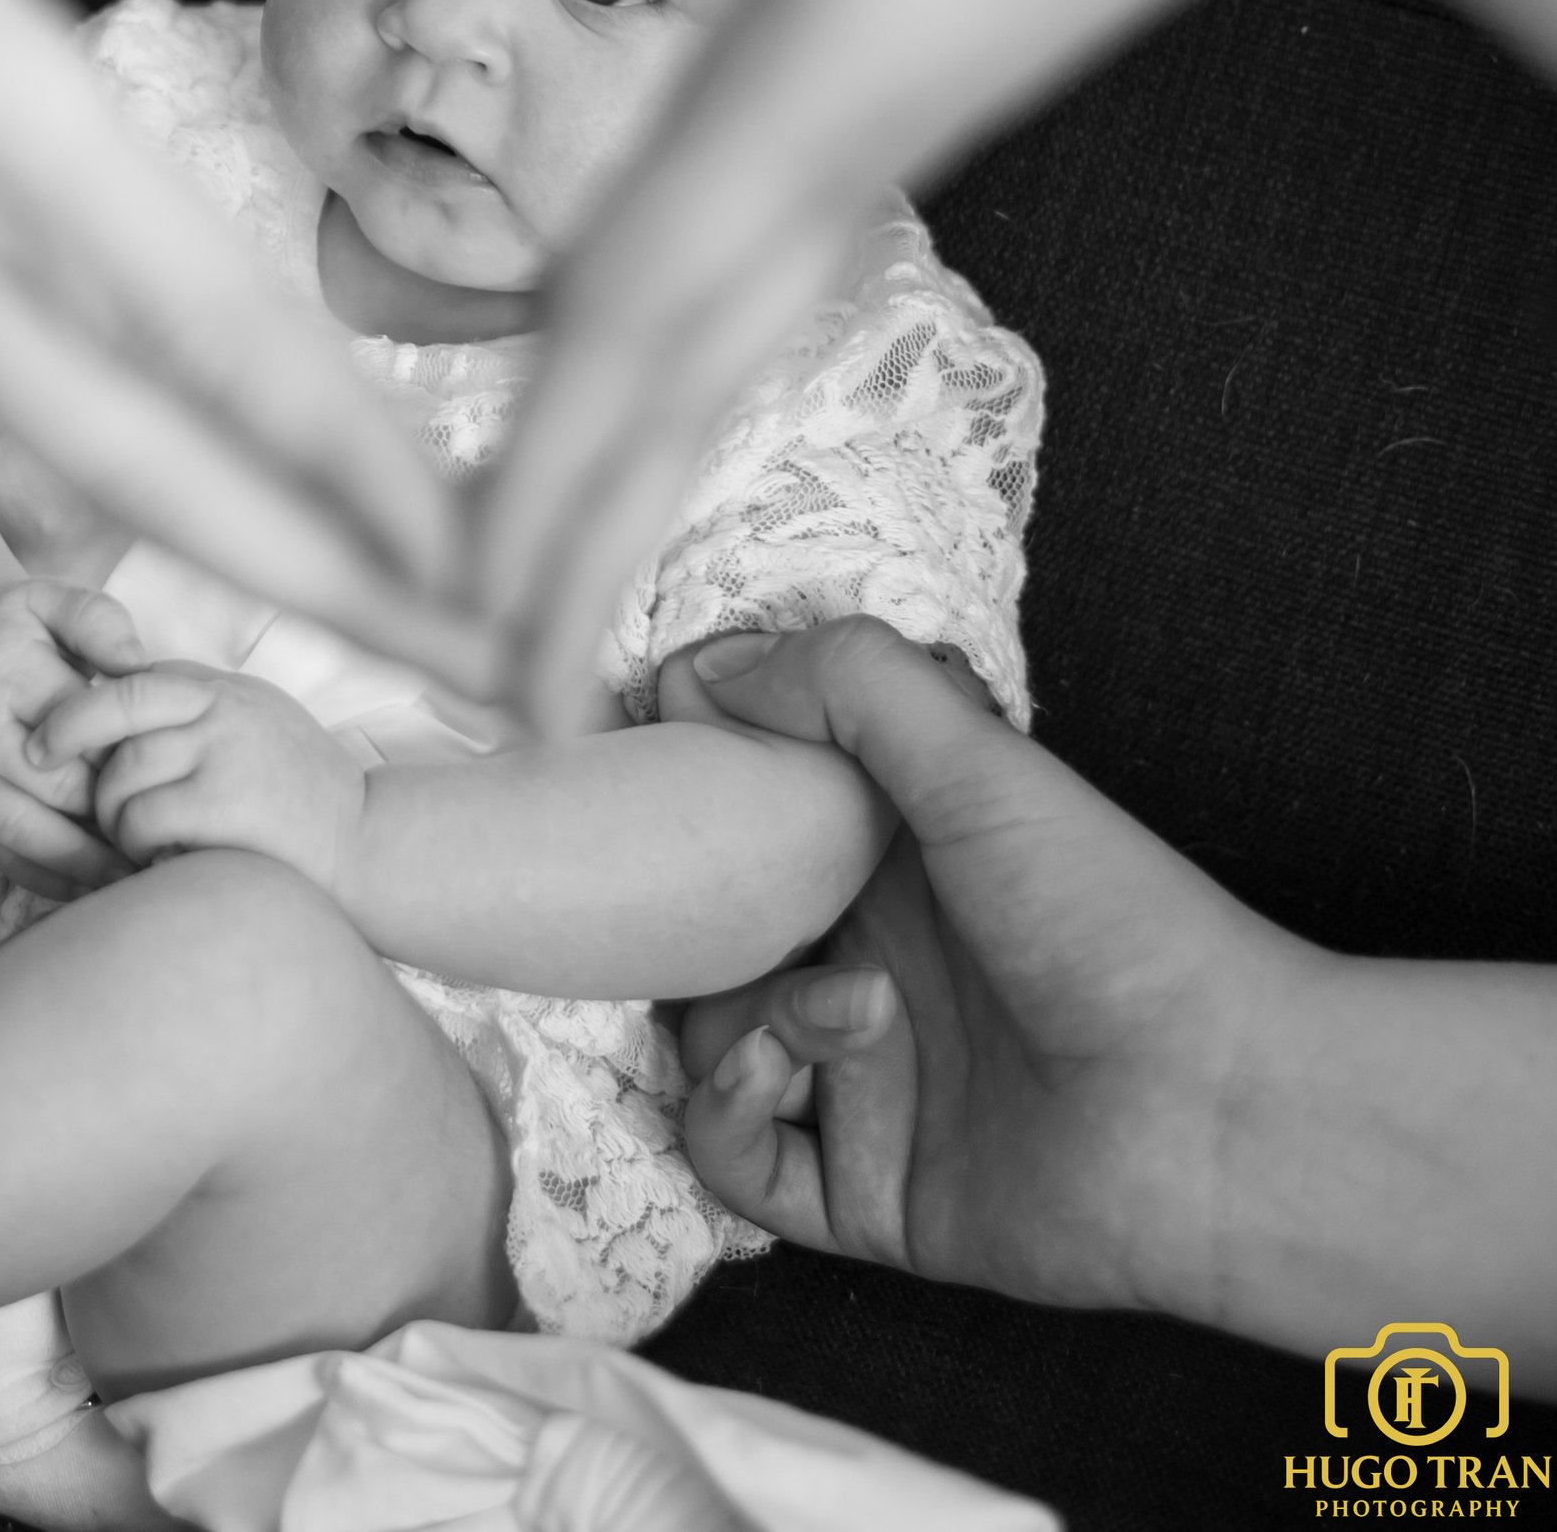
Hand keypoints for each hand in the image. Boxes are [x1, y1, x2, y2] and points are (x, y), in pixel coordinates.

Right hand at [0, 0, 475, 688]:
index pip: (197, 320)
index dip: (357, 453)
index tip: (499, 560)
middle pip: (161, 469)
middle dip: (343, 582)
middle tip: (515, 672)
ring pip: (89, 473)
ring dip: (261, 563)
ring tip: (416, 628)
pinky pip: (10, 428)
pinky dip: (144, 493)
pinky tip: (232, 509)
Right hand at [0, 579, 149, 899]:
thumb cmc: (20, 630)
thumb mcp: (54, 600)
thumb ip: (99, 622)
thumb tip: (138, 665)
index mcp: (0, 675)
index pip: (76, 726)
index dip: (128, 753)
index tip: (175, 773)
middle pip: (54, 789)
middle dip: (115, 816)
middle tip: (173, 838)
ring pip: (26, 837)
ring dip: (86, 866)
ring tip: (143, 879)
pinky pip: (4, 859)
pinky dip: (53, 881)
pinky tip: (99, 888)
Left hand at [34, 663, 366, 887]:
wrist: (371, 843)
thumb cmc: (308, 795)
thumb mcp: (260, 724)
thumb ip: (204, 713)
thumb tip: (130, 706)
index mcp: (225, 688)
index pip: (133, 679)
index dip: (84, 708)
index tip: (52, 738)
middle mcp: (222, 708)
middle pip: (115, 709)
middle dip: (70, 741)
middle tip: (43, 767)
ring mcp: (224, 752)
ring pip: (122, 773)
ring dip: (112, 815)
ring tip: (134, 843)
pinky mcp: (224, 804)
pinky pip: (144, 818)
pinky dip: (136, 846)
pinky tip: (157, 862)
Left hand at [358, 0, 1556, 728]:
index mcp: (796, 103)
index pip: (621, 343)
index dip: (529, 493)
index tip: (459, 638)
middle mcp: (821, 166)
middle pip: (663, 408)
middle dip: (571, 561)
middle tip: (486, 713)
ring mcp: (862, 158)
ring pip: (711, 367)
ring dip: (619, 488)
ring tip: (532, 612)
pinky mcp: (885, 119)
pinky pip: (753, 292)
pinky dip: (674, 377)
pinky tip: (629, 399)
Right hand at [670, 616, 1306, 1327]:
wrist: (1220, 1111)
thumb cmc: (1111, 920)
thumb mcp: (980, 764)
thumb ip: (847, 684)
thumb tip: (697, 669)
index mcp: (890, 870)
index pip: (747, 834)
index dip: (690, 810)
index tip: (642, 780)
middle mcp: (865, 968)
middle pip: (706, 944)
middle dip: (681, 924)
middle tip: (685, 908)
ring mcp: (860, 1085)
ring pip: (707, 1044)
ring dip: (738, 1018)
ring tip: (839, 1013)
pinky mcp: (858, 1192)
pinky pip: (731, 1157)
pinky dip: (726, 1109)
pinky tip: (784, 1070)